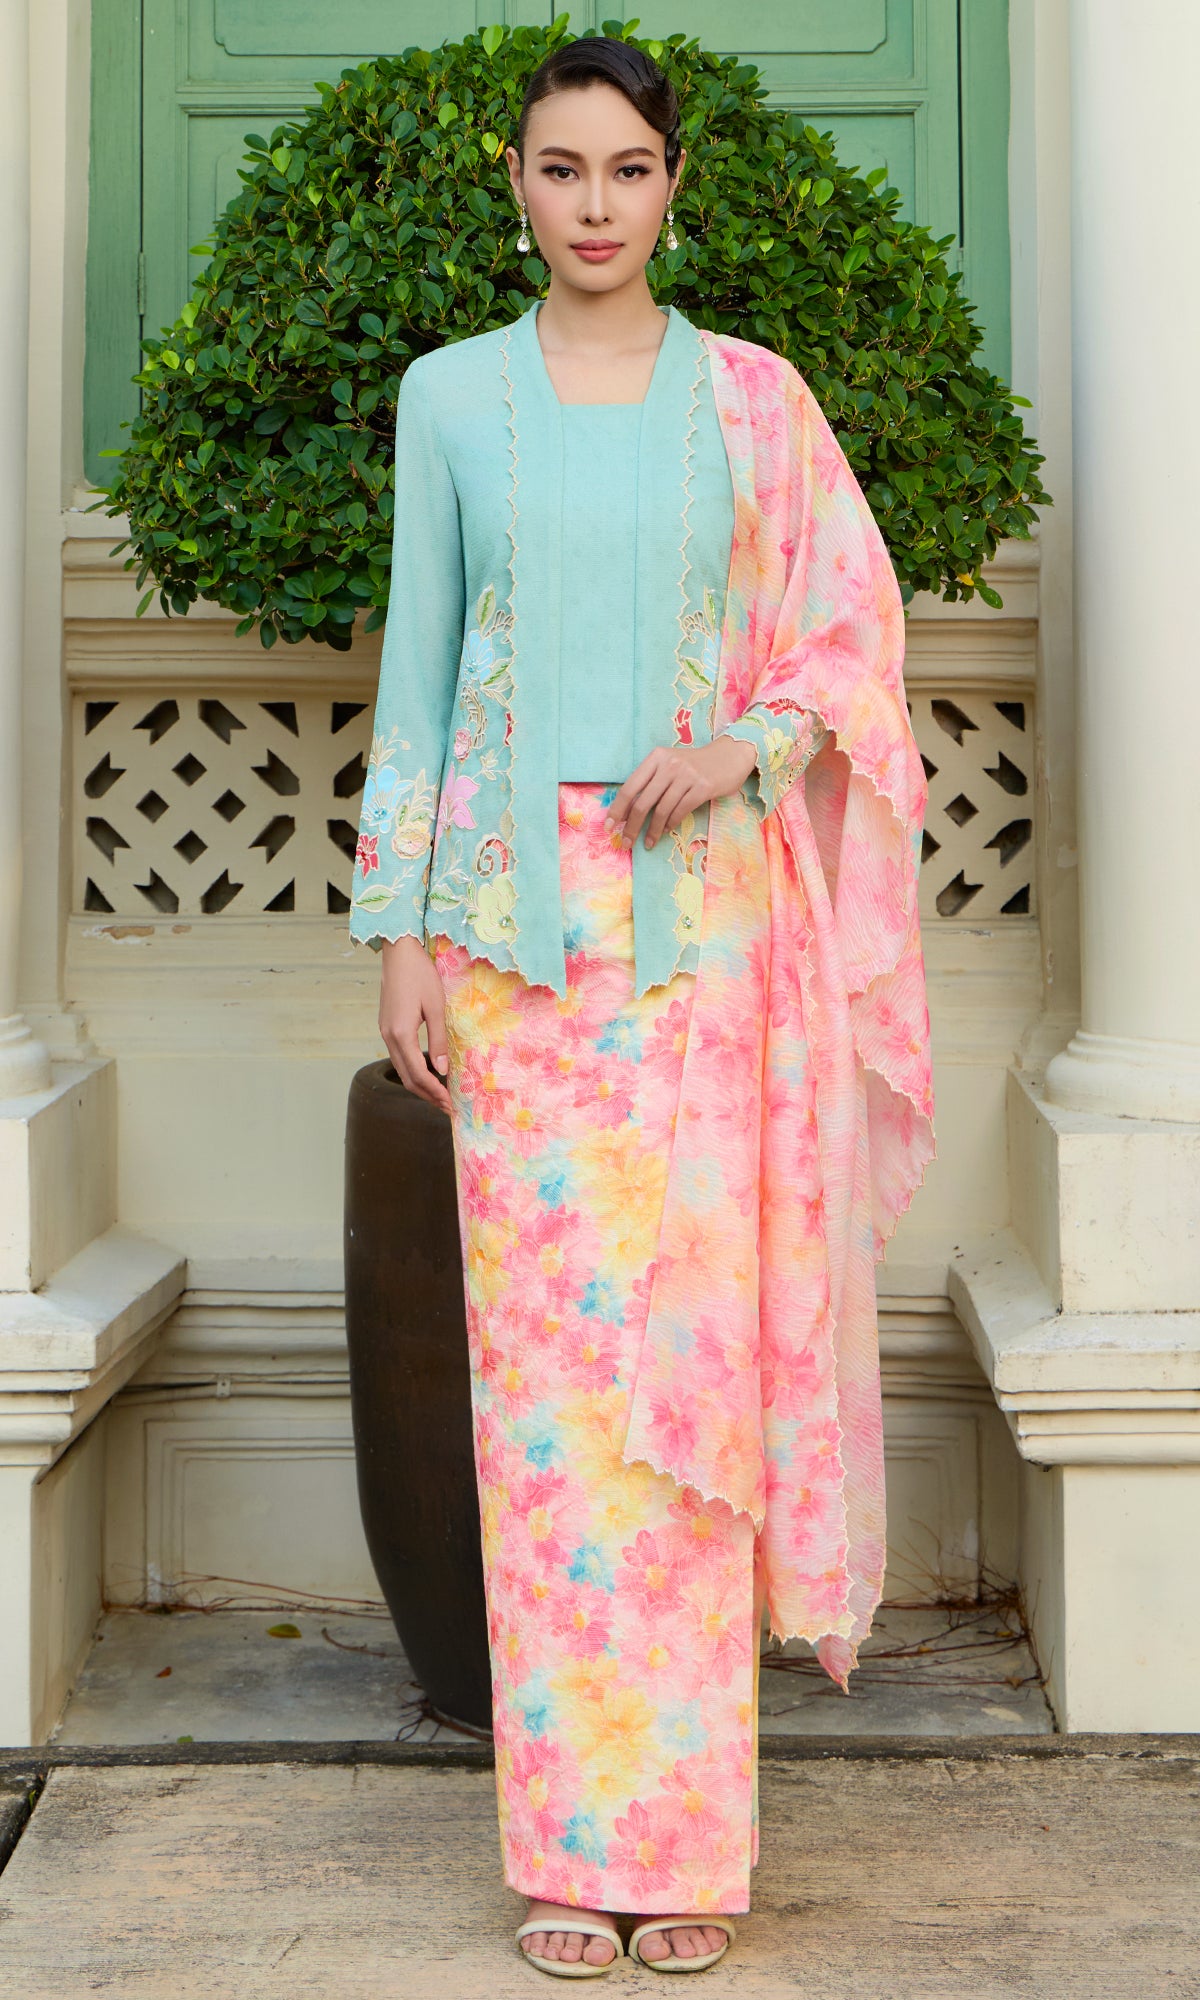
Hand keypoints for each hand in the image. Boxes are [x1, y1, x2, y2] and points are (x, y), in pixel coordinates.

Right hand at [379, 934, 450, 1114]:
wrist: (398, 953)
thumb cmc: (420, 975)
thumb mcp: (436, 1006)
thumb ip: (438, 1040)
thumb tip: (442, 1071)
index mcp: (401, 1034)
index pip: (418, 1074)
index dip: (435, 1093)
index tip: (450, 1104)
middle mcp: (389, 1037)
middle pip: (407, 1077)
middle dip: (427, 1095)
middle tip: (447, 1107)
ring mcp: (385, 1032)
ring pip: (401, 1069)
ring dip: (420, 1085)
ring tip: (440, 1096)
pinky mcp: (387, 1027)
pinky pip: (399, 1057)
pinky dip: (413, 1071)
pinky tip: (428, 1072)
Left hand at [605, 736, 757, 850]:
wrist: (730, 756)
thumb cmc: (694, 765)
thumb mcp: (669, 765)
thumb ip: (651, 782)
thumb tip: (628, 812)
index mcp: (656, 757)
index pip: (630, 787)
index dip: (617, 809)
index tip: (609, 826)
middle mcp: (669, 764)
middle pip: (643, 802)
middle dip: (631, 826)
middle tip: (625, 842)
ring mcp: (687, 775)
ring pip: (661, 810)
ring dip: (651, 831)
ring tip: (647, 843)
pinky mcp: (702, 787)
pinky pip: (680, 811)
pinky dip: (669, 825)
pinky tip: (664, 831)